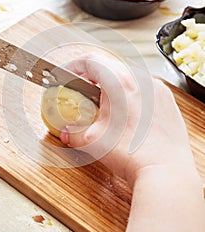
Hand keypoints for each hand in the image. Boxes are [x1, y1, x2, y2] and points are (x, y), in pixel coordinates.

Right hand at [60, 52, 195, 187]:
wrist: (165, 171)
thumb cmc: (132, 154)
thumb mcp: (93, 142)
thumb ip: (73, 133)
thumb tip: (67, 132)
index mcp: (120, 83)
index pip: (91, 60)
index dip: (73, 65)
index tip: (66, 74)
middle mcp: (141, 80)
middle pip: (110, 66)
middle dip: (92, 76)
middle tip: (82, 90)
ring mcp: (156, 89)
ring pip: (128, 77)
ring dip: (112, 85)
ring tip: (104, 104)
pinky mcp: (166, 101)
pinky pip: (143, 89)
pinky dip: (130, 94)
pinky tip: (125, 114)